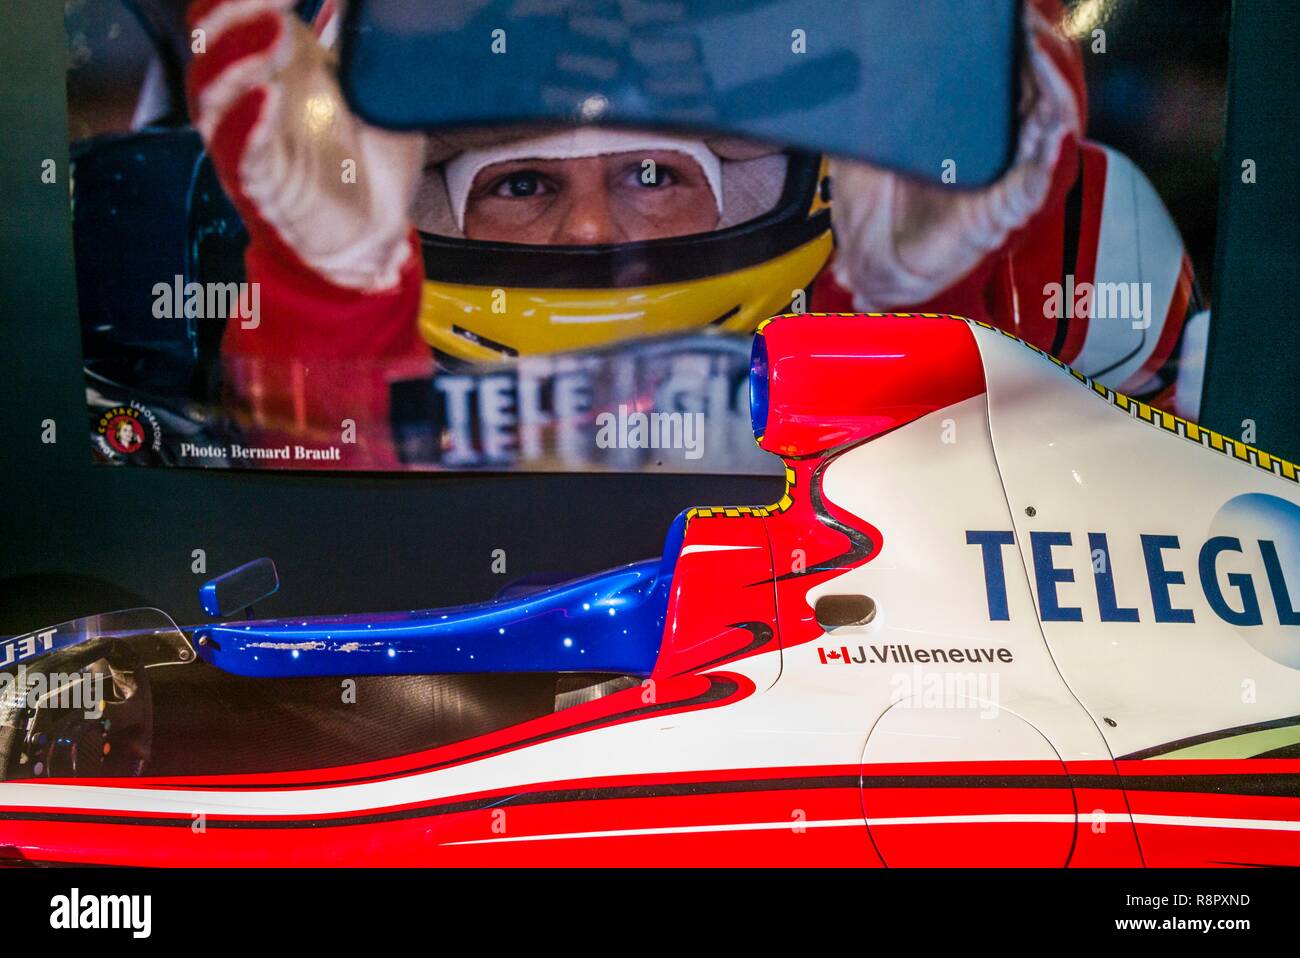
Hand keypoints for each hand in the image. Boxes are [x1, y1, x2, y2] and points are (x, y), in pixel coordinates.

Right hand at [186, 0, 423, 290]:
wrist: (374, 237)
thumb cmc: (369, 165)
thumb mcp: (378, 94)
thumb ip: (368, 49)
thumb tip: (371, 8)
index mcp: (279, 67)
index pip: (233, 16)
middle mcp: (256, 98)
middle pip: (211, 46)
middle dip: (233, 15)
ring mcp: (254, 142)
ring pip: (215, 96)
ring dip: (236, 59)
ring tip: (272, 32)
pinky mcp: (264, 186)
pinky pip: (243, 153)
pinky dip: (250, 124)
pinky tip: (266, 96)